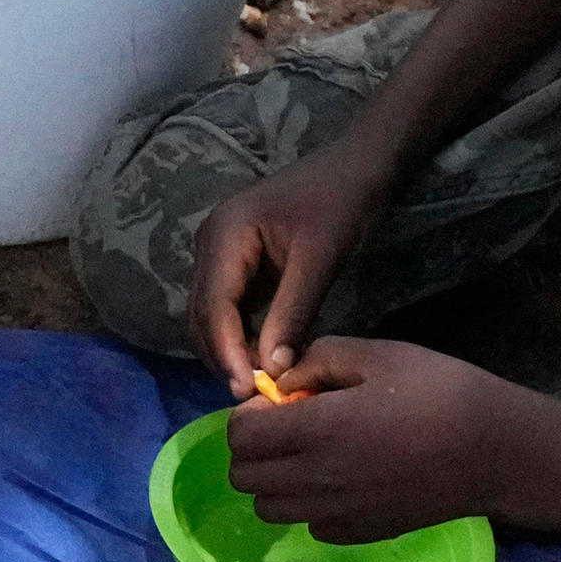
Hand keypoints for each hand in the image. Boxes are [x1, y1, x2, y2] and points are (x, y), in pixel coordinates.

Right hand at [191, 137, 401, 382]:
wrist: (358, 165)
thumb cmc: (342, 202)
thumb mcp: (320, 259)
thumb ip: (292, 314)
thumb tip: (271, 371)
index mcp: (224, 235)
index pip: (213, 307)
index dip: (226, 352)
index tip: (247, 391)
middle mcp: (209, 244)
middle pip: (202, 316)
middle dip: (223, 357)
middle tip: (253, 397)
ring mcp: (218, 253)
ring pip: (210, 317)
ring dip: (228, 351)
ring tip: (258, 384)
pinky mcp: (234, 263)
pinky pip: (226, 309)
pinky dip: (239, 336)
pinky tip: (261, 358)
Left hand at [220, 337, 560, 542]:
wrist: (495, 450)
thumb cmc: (441, 391)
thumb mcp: (379, 354)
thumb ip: (318, 361)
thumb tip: (282, 383)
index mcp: (316, 430)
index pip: (240, 436)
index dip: (247, 416)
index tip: (275, 403)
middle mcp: (315, 480)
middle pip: (243, 478)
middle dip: (254, 451)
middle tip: (288, 430)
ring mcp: (334, 514)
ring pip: (268, 509)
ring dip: (276, 483)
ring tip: (311, 457)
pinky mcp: (355, 534)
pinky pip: (308, 525)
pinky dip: (310, 506)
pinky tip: (342, 481)